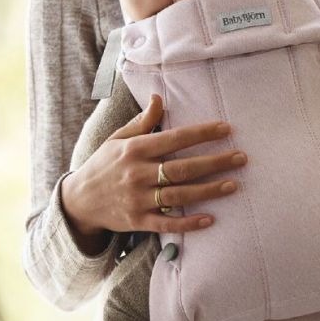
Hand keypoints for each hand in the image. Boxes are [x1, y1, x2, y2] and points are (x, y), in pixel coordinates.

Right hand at [62, 94, 246, 246]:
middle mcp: (137, 173)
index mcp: (134, 149)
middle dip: (214, 162)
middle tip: (241, 158)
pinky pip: (167, 223)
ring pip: (179, 195)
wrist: (79, 200)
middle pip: (182, 168)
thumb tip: (159, 97)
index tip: (226, 128)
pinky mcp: (138, 221)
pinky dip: (188, 223)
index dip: (201, 133)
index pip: (174, 138)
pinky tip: (210, 220)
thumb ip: (141, 121)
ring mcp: (138, 199)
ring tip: (234, 184)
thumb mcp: (117, 138)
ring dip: (208, 191)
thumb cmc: (103, 164)